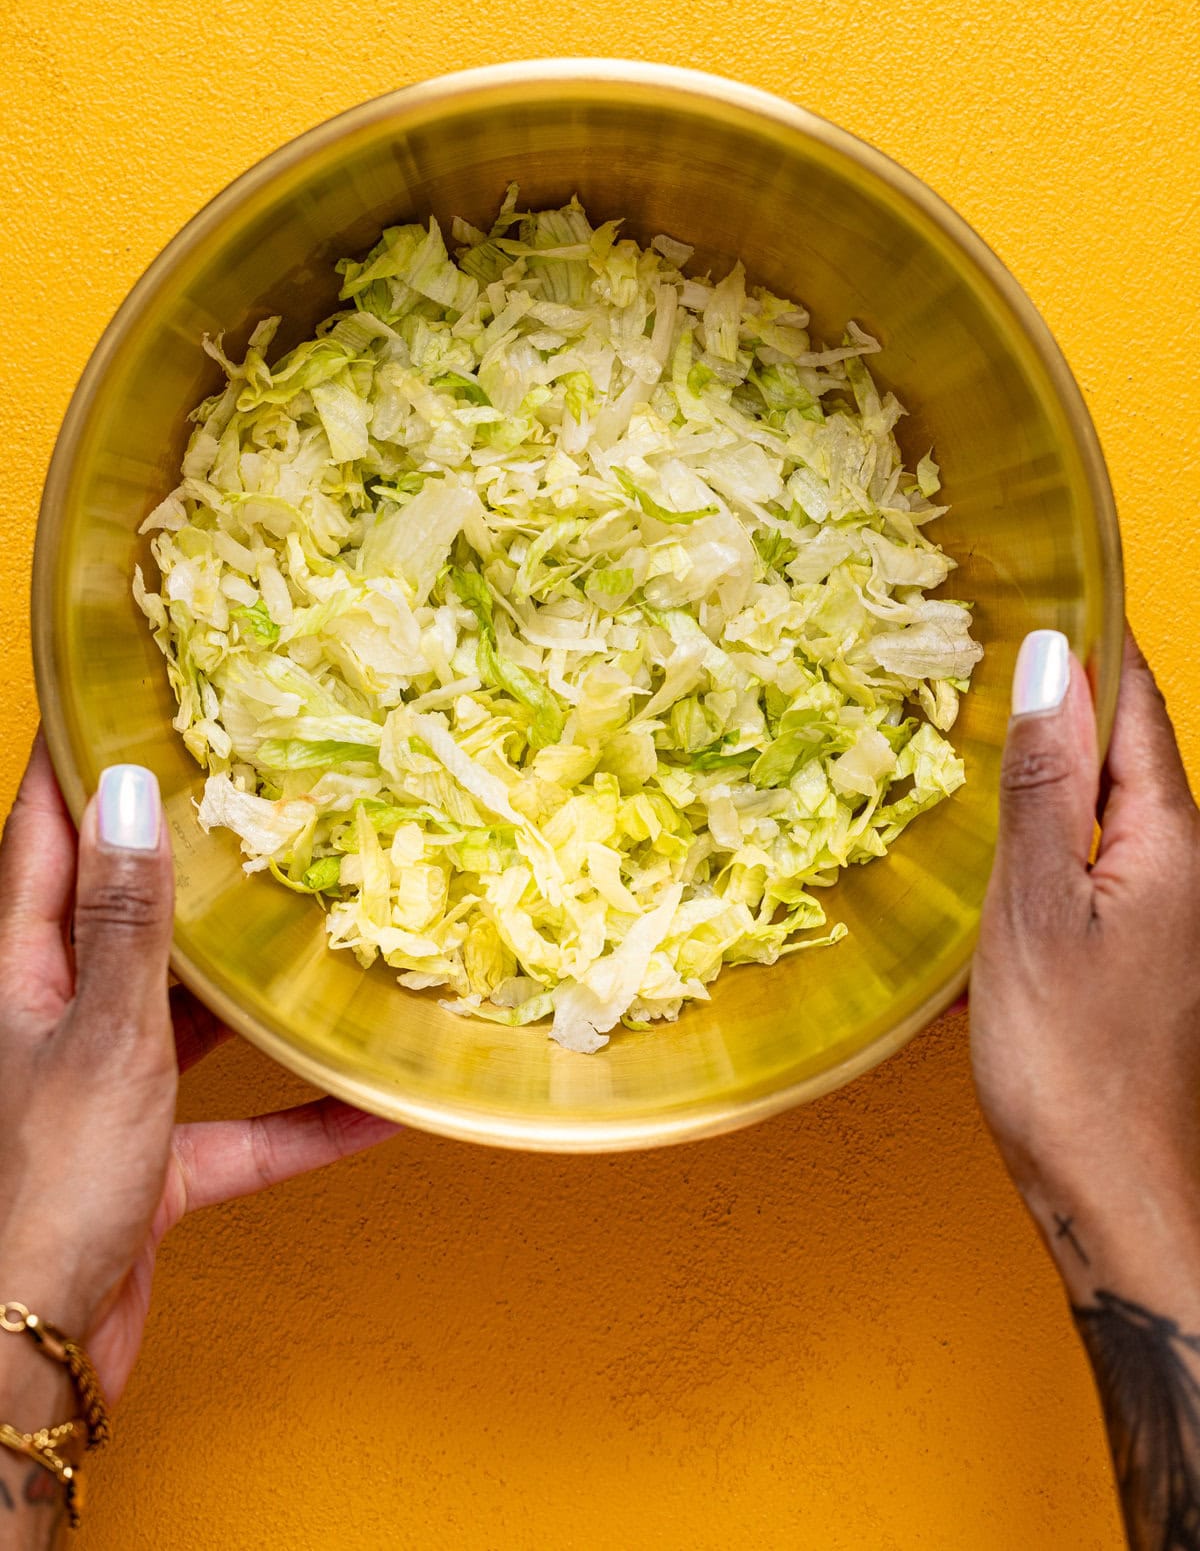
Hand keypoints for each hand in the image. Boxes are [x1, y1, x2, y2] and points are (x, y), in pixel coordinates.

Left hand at [0, 735, 400, 1410]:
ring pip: (187, 1009)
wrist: (26, 1355)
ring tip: (327, 914)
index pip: (39, 833)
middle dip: (183, 851)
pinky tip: (376, 1101)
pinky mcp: (148, 1159)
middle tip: (256, 785)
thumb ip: (127, 922)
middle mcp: (57, 1015)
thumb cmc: (44, 1187)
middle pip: (121, 910)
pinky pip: (239, 1123)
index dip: (72, 761)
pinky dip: (302, 1117)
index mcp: (18, 969)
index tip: (119, 693)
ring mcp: (105, 1088)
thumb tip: (128, 790)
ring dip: (251, 979)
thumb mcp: (102, 1037)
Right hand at [971, 625, 1199, 1301]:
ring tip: (983, 711)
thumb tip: (1048, 660)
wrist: (1114, 1192)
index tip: (1038, 574)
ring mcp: (1164, 906)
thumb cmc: (1072, 1061)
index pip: (1135, 699)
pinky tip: (1005, 826)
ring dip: (1055, 749)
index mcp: (1169, 837)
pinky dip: (1050, 815)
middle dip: (1068, 681)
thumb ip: (1044, 784)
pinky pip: (1095, 847)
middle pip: (1128, 741)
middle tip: (990, 629)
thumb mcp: (1038, 907)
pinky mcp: (1137, 945)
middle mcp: (1182, 861)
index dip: (1092, 633)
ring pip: (1109, 795)